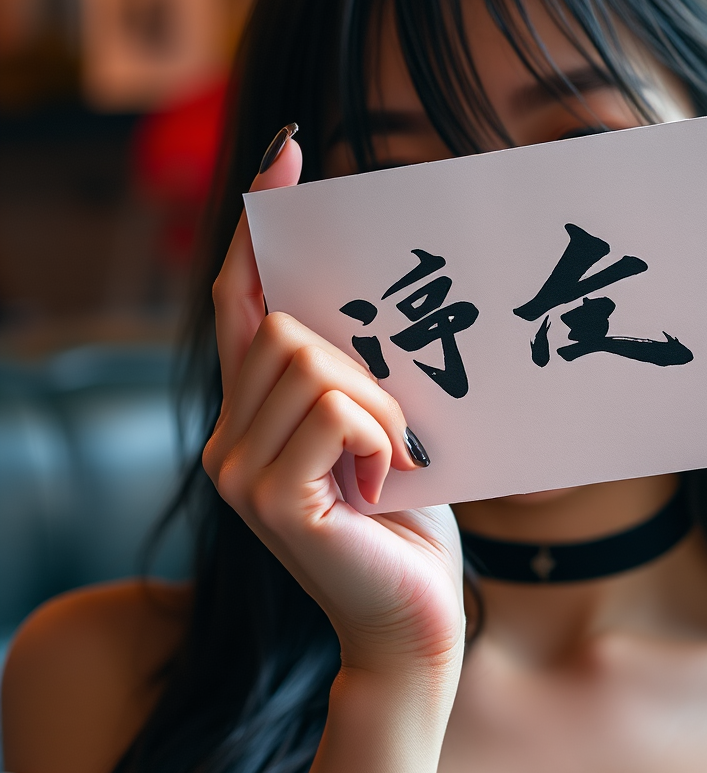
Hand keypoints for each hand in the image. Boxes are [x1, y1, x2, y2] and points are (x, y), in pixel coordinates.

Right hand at [203, 129, 464, 675]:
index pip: (242, 297)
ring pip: (310, 359)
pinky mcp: (269, 496)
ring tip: (395, 460)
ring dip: (380, 404)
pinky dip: (380, 432)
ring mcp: (237, 468)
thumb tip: (364, 299)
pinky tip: (388, 480)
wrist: (414, 619)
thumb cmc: (407, 519)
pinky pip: (333, 406)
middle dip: (363, 364)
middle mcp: (226, 435)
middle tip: (398, 429)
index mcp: (252, 413)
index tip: (286, 153)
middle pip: (284, 324)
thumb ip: (349, 371)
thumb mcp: (379, 427)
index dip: (261, 223)